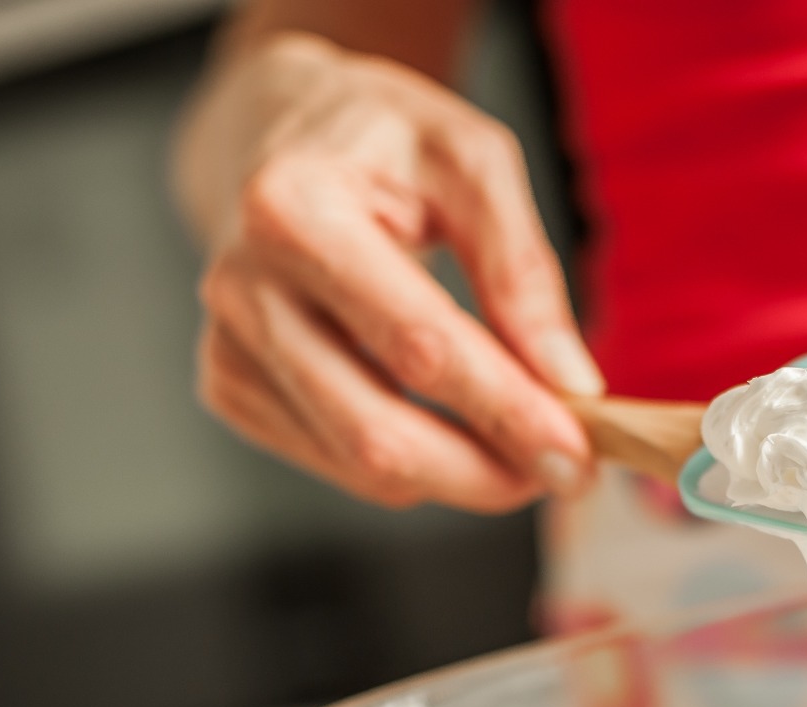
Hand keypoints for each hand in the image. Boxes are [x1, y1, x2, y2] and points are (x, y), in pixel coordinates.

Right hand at [189, 34, 601, 511]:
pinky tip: (448, 424)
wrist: (277, 131)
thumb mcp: (472, 161)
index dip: (506, 410)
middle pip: (378, 433)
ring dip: (459, 476)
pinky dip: (414, 465)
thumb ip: (521, 269)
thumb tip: (568, 380)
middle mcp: (243, 285)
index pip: (419, 345)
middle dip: (486, 471)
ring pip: (360, 465)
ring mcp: (228, 345)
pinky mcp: (231, 385)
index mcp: (296, 209)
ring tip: (522, 445)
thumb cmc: (383, 140)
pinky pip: (339, 463)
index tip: (578, 452)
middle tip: (565, 472)